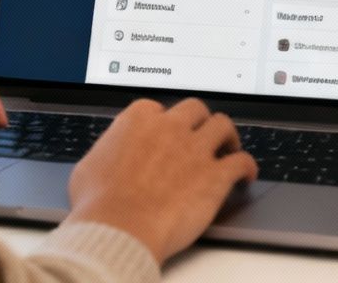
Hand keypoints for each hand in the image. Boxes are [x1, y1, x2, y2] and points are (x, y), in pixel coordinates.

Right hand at [68, 98, 259, 262]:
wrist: (119, 228)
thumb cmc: (98, 203)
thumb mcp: (89, 167)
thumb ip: (108, 152)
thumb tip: (110, 156)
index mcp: (138, 119)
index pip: (158, 109)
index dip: (164, 122)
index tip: (166, 132)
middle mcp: (170, 127)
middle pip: (195, 109)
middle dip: (199, 121)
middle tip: (201, 133)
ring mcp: (196, 148)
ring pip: (223, 126)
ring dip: (227, 135)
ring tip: (229, 146)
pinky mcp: (215, 175)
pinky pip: (242, 161)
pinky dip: (248, 166)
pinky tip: (247, 175)